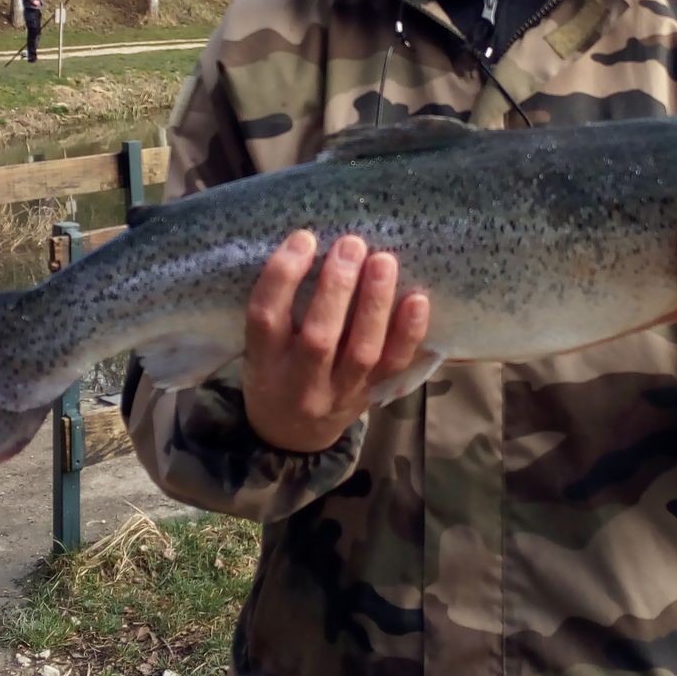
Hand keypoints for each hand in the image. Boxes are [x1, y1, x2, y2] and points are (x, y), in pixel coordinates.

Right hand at [242, 230, 431, 453]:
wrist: (292, 437)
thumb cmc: (274, 373)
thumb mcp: (259, 346)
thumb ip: (279, 305)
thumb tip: (312, 242)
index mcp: (263, 362)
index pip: (266, 318)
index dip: (283, 276)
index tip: (304, 238)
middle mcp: (300, 382)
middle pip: (319, 337)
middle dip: (337, 288)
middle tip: (351, 244)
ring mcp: (340, 392)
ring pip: (361, 351)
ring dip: (375, 304)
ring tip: (383, 261)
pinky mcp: (372, 395)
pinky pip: (393, 367)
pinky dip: (408, 333)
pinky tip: (417, 299)